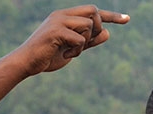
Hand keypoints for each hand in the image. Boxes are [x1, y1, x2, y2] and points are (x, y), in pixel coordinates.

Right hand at [11, 5, 128, 75]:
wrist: (26, 63)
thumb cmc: (47, 57)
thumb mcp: (72, 50)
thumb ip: (88, 42)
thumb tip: (108, 33)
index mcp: (65, 16)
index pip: (93, 11)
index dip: (111, 15)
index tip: (127, 19)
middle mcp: (62, 14)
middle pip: (93, 12)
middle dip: (98, 28)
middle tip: (88, 43)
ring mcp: (58, 21)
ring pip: (88, 25)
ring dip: (85, 42)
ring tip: (72, 52)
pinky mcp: (56, 31)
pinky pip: (79, 39)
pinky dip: (77, 50)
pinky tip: (66, 55)